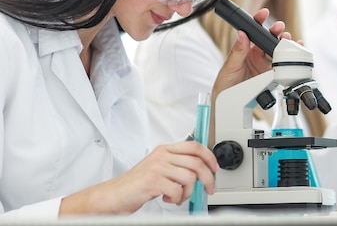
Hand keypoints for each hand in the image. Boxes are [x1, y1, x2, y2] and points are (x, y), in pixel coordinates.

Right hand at [59, 141, 218, 214]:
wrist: (113, 195)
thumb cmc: (136, 184)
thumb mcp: (158, 168)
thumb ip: (176, 165)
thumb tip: (200, 171)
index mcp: (164, 149)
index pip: (195, 146)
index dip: (209, 156)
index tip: (215, 168)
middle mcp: (162, 155)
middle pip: (197, 162)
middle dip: (208, 179)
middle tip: (208, 189)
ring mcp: (157, 167)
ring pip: (190, 177)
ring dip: (188, 192)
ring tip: (177, 196)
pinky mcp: (153, 181)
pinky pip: (178, 190)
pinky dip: (177, 198)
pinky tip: (168, 198)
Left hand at [212, 8, 290, 97]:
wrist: (229, 102)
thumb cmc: (225, 83)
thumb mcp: (230, 66)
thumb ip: (238, 51)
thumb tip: (242, 34)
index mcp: (244, 48)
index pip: (252, 31)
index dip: (259, 21)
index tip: (264, 13)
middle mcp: (255, 54)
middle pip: (268, 38)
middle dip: (275, 31)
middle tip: (279, 27)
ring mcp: (264, 63)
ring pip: (277, 50)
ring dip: (284, 43)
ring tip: (288, 39)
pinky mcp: (271, 74)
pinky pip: (282, 64)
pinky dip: (290, 58)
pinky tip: (295, 53)